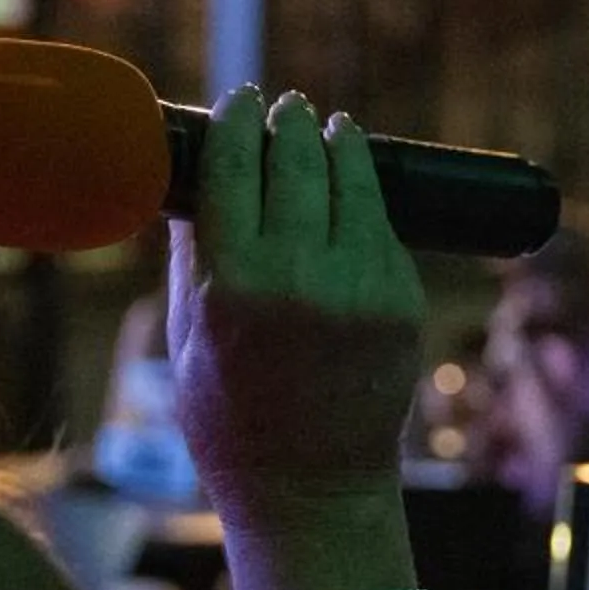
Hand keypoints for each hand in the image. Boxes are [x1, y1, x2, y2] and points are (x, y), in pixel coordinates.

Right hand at [169, 88, 426, 536]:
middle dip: (292, 123)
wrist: (312, 489)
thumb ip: (191, 255)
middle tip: (287, 107)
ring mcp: (360, 285)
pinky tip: (355, 179)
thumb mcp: (186, 337)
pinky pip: (380, 226)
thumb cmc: (232, 420)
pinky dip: (365, 195)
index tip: (242, 99)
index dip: (240, 122)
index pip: (237, 167)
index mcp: (233, 285)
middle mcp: (300, 276)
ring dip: (336, 143)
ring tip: (328, 129)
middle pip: (298, 160)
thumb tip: (198, 179)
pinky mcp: (402, 298)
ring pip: (351, 180)